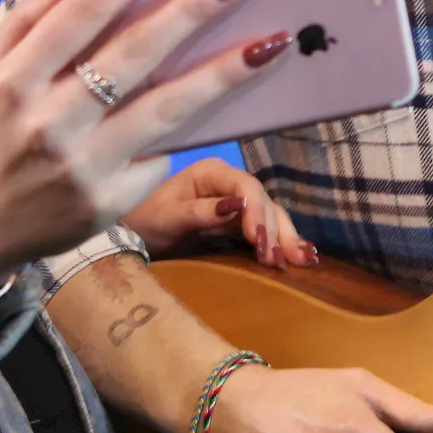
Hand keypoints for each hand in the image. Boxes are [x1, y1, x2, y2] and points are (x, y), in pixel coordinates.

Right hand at [0, 0, 293, 286]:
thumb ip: (28, 18)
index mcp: (14, 82)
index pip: (78, 18)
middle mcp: (49, 123)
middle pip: (135, 55)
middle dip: (194, 12)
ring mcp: (82, 167)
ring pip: (168, 109)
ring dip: (225, 73)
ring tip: (271, 44)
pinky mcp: (109, 202)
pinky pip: (159, 154)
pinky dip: (182, 130)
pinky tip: (211, 109)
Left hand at [126, 157, 318, 266]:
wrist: (130, 235)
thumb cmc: (144, 221)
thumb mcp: (167, 217)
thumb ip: (200, 212)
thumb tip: (236, 206)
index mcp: (211, 173)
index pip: (245, 187)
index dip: (257, 211)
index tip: (260, 240)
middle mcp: (228, 184)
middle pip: (263, 202)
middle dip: (274, 230)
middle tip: (281, 259)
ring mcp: (235, 203)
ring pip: (269, 216)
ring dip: (285, 237)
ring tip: (301, 260)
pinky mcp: (237, 222)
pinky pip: (263, 230)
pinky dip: (279, 242)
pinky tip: (298, 255)